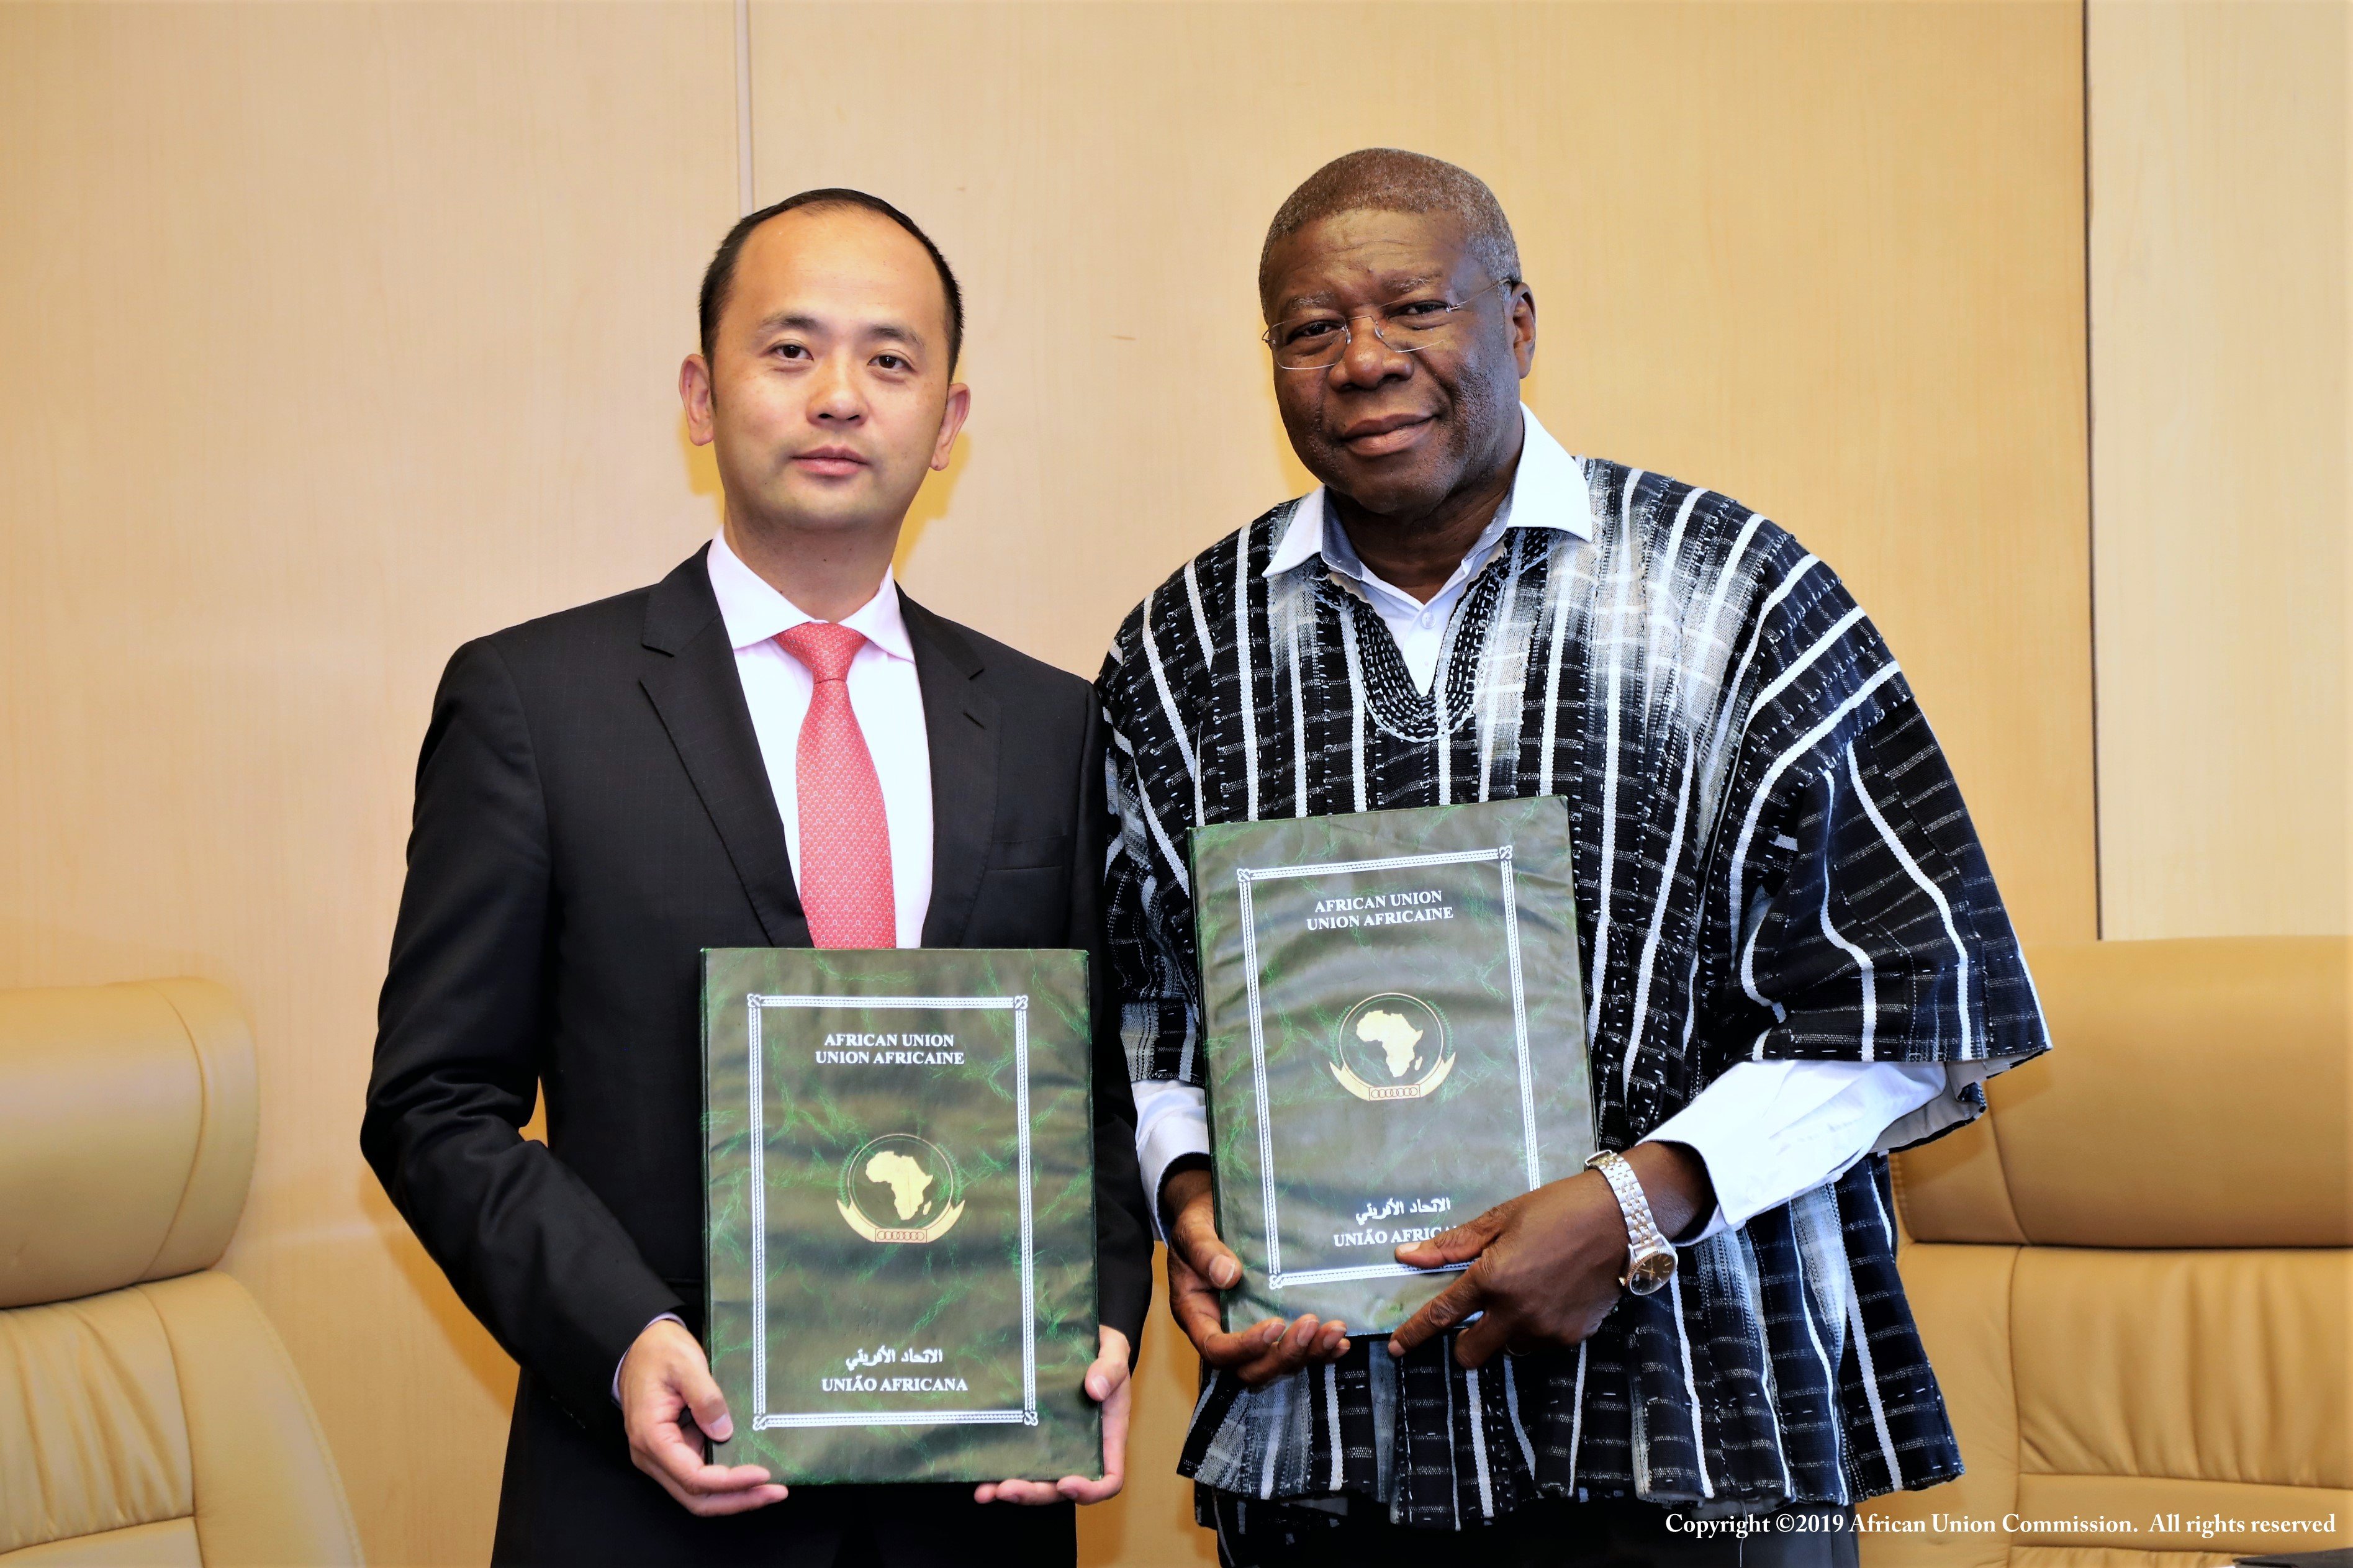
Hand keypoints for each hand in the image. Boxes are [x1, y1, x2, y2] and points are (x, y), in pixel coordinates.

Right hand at [619, 1318, 789, 1515]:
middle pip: (695, 1496)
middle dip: (736, 1500)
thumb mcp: (686, 1364)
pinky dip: (726, 1482)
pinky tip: (751, 1476)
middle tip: (774, 1493)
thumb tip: (724, 1432)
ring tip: (769, 1490)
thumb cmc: (659, 1352)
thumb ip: (706, 1398)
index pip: (693, 1476)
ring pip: (698, 1493)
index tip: (761, 1474)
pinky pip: (700, 1476)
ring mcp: (663, 1456)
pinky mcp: (675, 1450)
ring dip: (733, 1496)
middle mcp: (652, 1456)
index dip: (729, 1481)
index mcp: (651, 1437)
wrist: (641, 1346)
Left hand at [974, 1326, 1131, 1505]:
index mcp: (1108, 1437)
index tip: (1067, 1483)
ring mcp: (1056, 1444)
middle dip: (1035, 1493)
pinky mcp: (1035, 1435)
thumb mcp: (1114, 1355)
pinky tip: (980, 1474)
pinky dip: (1001, 1471)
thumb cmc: (1107, 1353)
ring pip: (1038, 1480)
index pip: (1108, 1479)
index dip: (1089, 1491)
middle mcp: (1082, 1449)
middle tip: (1007, 1489)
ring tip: (986, 1491)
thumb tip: (1095, 1389)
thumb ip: (1111, 1369)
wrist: (1088, 1342)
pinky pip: (1021, 1459)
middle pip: (1063, 1488)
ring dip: (1012, 1490)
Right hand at [1163, 1166, 1347, 1386]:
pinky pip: (1297, 1350)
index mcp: (1198, 1316)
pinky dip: (1320, 1352)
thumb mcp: (1192, 1232)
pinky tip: (1341, 1342)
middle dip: (1284, 1354)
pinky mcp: (1275, 1325)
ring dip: (1309, 1353)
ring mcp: (1251, 1332)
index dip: (1246, 1347)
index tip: (1275, 1324)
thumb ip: (1204, 1252)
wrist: (1212, 1214)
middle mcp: (1224, 1331)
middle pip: (1251, 1368)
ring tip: (1335, 1330)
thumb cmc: (1198, 1225)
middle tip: (1311, 1324)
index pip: (1217, 1350)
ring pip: (1278, 1363)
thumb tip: (1228, 1275)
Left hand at [1386, 1143, 1712, 1368]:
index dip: (1414, 1334)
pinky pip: (1540, 1342)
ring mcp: (1547, 1329)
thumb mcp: (1501, 1218)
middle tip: (1472, 1318)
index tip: (1396, 1348)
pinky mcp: (1573, 1336)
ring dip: (1505, 1331)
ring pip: (1509, 1348)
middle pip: (1471, 1354)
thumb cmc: (1558, 1209)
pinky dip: (1536, 1327)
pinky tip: (1550, 1296)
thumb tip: (1406, 1255)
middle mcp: (1517, 1312)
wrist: (1623, 1218)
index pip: (1441, 1316)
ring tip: (1524, 1292)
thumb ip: (1453, 1244)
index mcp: (1492, 1279)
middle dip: (1463, 1342)